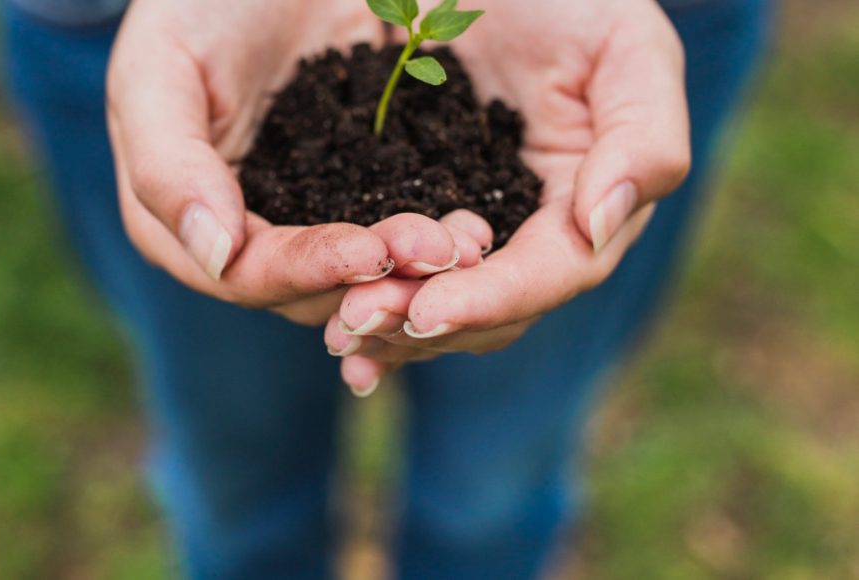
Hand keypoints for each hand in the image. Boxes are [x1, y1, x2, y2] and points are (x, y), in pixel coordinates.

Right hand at [107, 0, 489, 324]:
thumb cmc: (198, 6)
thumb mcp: (159, 69)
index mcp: (188, 226)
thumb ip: (167, 165)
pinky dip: (434, 235)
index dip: (306, 270)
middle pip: (313, 290)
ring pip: (365, 276)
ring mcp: (311, 218)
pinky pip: (401, 230)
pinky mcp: (362, 193)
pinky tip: (473, 225)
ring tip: (467, 242)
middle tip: (441, 250)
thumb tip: (214, 255)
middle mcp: (251, 239)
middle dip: (377, 278)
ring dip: (416, 270)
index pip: (247, 275)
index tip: (368, 252)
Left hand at [326, 0, 690, 391]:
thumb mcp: (628, 49)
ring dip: (389, 328)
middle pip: (490, 310)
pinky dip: (364, 305)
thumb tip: (601, 226)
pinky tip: (331, 331)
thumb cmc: (573, 2)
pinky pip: (393, 275)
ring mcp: (472, 232)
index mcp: (585, 207)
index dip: (494, 297)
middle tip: (358, 320)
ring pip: (440, 306)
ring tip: (338, 332)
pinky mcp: (415, 216)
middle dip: (425, 320)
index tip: (429, 310)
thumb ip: (642, 138)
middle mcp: (531, 236)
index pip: (551, 272)